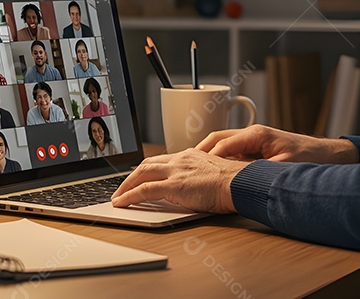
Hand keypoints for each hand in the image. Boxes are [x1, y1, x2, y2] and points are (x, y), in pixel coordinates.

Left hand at [110, 148, 245, 212]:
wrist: (241, 183)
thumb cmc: (236, 183)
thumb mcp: (216, 176)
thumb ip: (202, 178)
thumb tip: (198, 189)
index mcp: (192, 155)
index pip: (163, 160)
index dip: (149, 169)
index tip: (142, 177)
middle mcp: (181, 159)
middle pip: (148, 164)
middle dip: (132, 176)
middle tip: (123, 187)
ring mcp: (176, 171)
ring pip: (141, 174)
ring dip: (126, 185)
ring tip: (118, 197)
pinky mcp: (173, 185)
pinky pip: (143, 190)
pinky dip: (129, 196)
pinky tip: (121, 204)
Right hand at [196, 124, 357, 163]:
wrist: (331, 155)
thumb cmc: (311, 157)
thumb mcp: (285, 167)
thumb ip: (262, 172)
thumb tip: (241, 179)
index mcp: (257, 134)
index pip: (222, 143)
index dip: (206, 157)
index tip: (193, 168)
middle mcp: (253, 134)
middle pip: (217, 139)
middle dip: (199, 152)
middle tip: (183, 166)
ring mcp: (255, 140)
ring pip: (222, 144)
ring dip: (208, 155)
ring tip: (193, 169)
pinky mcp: (258, 148)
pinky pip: (232, 151)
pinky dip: (220, 159)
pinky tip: (214, 172)